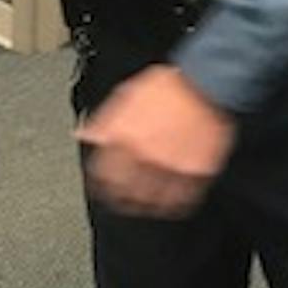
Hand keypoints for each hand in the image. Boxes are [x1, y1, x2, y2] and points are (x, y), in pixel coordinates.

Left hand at [75, 63, 235, 217]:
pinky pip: (184, 196)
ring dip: (148, 204)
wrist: (205, 82)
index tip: (102, 186)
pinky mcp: (196, 170)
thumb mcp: (126, 96)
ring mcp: (172, 165)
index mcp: (125, 138)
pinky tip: (174, 201)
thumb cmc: (166, 86)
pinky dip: (177, 202)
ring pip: (154, 198)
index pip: (104, 172)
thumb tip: (83, 133)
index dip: (101, 182)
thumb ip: (103, 120)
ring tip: (146, 205)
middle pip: (127, 190)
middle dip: (122, 198)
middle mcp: (146, 155)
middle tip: (123, 200)